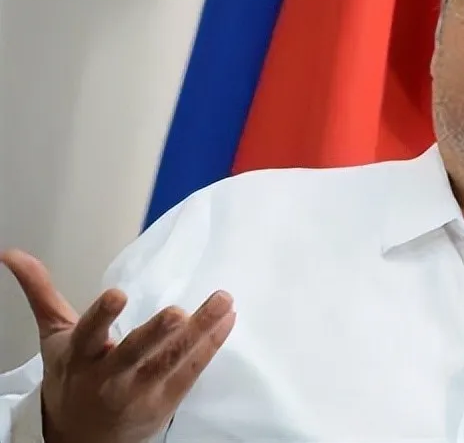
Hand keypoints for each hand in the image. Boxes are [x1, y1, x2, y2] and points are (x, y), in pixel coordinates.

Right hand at [1, 249, 235, 442]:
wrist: (81, 439)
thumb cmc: (73, 378)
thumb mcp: (55, 336)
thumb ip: (41, 292)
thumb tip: (12, 253)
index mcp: (79, 356)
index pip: (88, 334)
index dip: (102, 316)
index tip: (117, 294)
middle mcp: (108, 377)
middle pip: (135, 353)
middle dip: (157, 333)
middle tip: (178, 311)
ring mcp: (139, 392)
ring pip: (170, 361)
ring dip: (199, 331)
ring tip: (223, 302)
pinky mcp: (164, 402)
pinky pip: (190, 372)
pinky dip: (210, 345)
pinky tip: (227, 320)